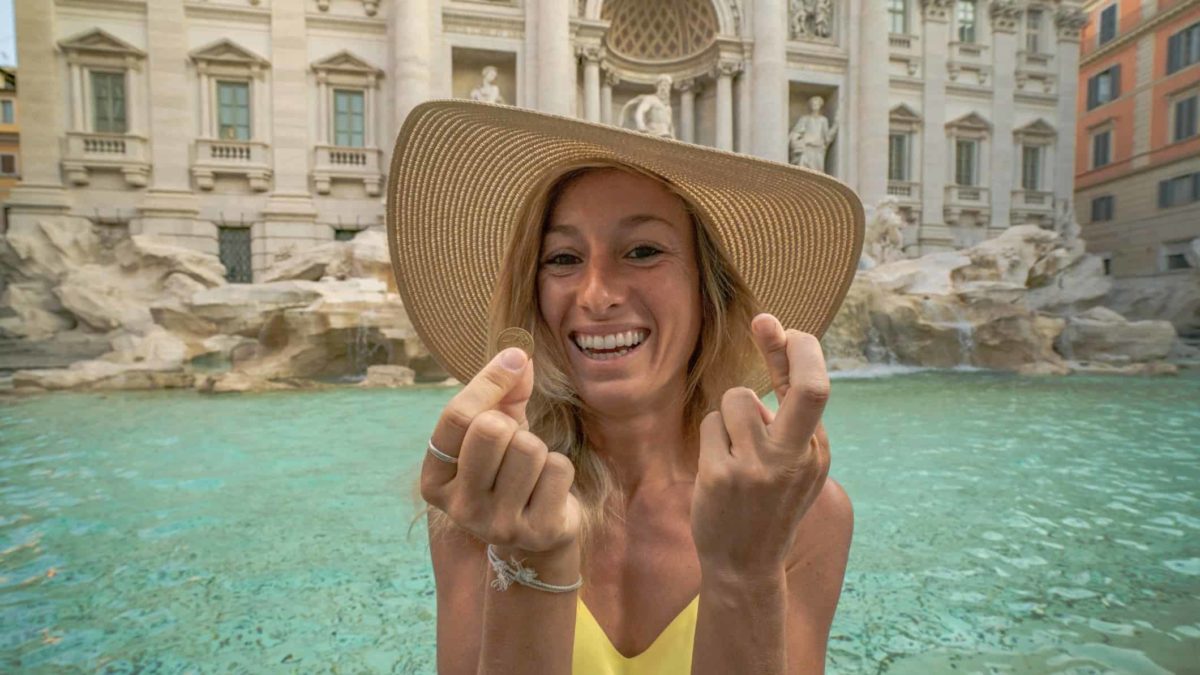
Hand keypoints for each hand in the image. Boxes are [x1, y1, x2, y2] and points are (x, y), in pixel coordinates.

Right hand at [421, 348, 581, 555]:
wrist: (537, 535)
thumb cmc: (510, 470)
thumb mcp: (499, 429)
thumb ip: (503, 392)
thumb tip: (518, 354)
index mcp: (435, 479)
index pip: (457, 416)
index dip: (489, 380)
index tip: (515, 358)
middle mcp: (460, 507)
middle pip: (490, 430)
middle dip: (512, 425)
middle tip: (515, 444)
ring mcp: (497, 524)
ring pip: (528, 448)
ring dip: (539, 450)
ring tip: (532, 471)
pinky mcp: (536, 532)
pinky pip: (558, 469)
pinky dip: (560, 470)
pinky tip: (549, 490)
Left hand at [690, 313, 831, 576]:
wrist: (746, 565)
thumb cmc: (767, 502)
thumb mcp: (793, 459)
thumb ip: (787, 405)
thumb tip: (778, 333)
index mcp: (817, 452)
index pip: (815, 386)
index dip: (798, 348)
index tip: (778, 326)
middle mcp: (796, 458)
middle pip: (809, 388)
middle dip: (790, 348)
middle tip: (767, 322)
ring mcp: (759, 467)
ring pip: (738, 398)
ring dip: (730, 413)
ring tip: (733, 448)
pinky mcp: (723, 475)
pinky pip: (711, 424)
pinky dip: (711, 436)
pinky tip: (718, 467)